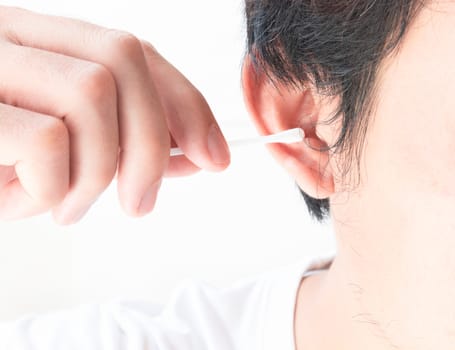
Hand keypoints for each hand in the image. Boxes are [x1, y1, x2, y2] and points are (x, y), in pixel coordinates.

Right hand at [0, 6, 229, 224]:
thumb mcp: (71, 155)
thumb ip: (130, 142)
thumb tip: (196, 151)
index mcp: (41, 40)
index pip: (135, 50)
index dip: (186, 103)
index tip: (214, 155)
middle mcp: (9, 33)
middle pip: (123, 57)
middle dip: (153, 140)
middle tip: (142, 203)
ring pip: (91, 93)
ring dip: (99, 171)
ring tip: (73, 206)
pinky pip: (44, 139)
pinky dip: (56, 186)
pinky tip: (36, 203)